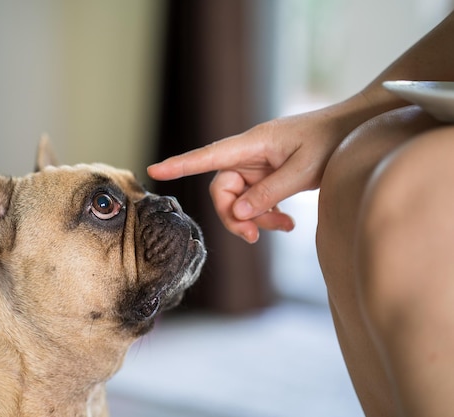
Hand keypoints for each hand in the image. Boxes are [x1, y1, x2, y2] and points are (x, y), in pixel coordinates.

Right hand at [148, 108, 349, 242]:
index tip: (154, 170)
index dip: (180, 165)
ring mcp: (258, 165)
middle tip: (252, 237)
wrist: (354, 129)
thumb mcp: (303, 170)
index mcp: (252, 144)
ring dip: (255, 219)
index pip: (208, 156)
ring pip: (239, 199)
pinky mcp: (268, 174)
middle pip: (222, 189)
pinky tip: (287, 223)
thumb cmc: (332, 141)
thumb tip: (237, 212)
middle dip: (233, 215)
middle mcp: (249, 154)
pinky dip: (267, 214)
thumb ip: (269, 193)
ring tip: (285, 228)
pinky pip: (256, 199)